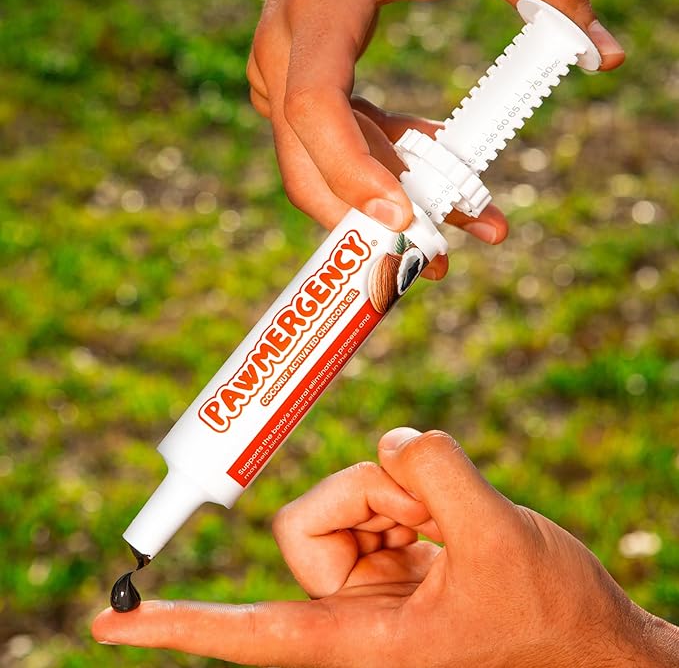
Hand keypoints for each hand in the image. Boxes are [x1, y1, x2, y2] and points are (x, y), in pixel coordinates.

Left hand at [92, 428, 677, 666]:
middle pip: (308, 520)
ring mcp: (374, 577)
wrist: (591, 635)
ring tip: (452, 519)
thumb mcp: (498, 537)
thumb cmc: (549, 614)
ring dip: (399, 490)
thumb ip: (434, 472)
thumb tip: (391, 439)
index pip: (252, 633)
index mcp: (363, 640)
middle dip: (369, 496)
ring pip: (344, 496)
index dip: (182, 624)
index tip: (110, 623)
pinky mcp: (395, 550)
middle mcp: (355, 610)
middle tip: (431, 511)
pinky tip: (446, 515)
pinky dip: (411, 489)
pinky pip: (375, 492)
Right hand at [246, 0, 625, 279]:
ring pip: (322, 164)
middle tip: (437, 258)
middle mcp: (285, 49)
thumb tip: (606, 54)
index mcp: (318, 8)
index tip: (401, 219)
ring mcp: (281, 72)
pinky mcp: (295, 85)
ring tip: (468, 220)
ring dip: (391, 197)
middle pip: (308, 162)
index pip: (314, 107)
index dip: (351, 170)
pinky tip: (437, 181)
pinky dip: (385, 166)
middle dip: (370, 218)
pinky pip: (338, 142)